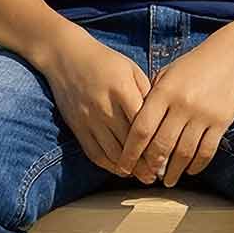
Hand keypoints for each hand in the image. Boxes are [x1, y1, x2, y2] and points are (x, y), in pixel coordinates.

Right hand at [42, 33, 152, 176]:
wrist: (66, 56)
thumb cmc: (104, 61)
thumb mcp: (131, 69)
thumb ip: (146, 93)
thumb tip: (162, 120)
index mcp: (122, 90)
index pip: (142, 125)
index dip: (155, 144)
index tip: (167, 156)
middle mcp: (105, 107)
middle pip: (128, 143)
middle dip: (145, 162)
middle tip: (159, 174)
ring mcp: (89, 119)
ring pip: (112, 153)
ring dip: (128, 168)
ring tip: (142, 176)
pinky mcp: (77, 126)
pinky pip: (93, 152)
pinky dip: (108, 165)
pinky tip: (121, 170)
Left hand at [117, 36, 233, 186]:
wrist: (232, 55)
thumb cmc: (194, 65)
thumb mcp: (167, 75)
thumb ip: (152, 98)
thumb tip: (138, 128)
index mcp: (164, 92)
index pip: (142, 128)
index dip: (131, 152)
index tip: (124, 166)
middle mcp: (182, 105)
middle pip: (161, 145)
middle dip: (150, 166)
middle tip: (145, 177)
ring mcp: (203, 115)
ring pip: (184, 153)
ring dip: (174, 171)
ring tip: (168, 181)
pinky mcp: (222, 122)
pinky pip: (207, 151)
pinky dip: (197, 165)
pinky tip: (190, 170)